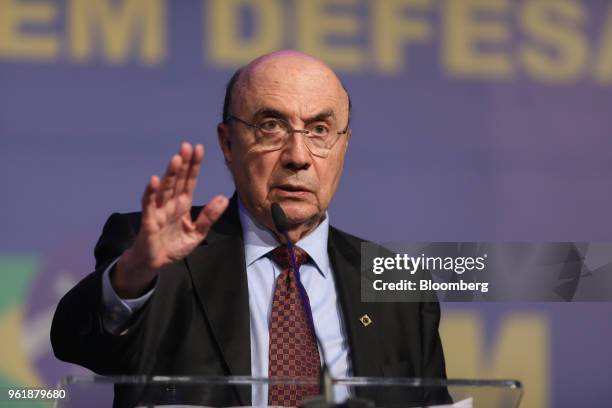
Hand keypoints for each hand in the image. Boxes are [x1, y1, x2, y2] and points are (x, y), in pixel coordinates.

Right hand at [112, 142, 228, 297]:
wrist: (155, 262)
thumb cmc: (173, 246)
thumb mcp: (197, 233)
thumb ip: (209, 216)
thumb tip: (223, 198)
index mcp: (183, 204)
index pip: (189, 181)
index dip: (194, 166)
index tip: (199, 149)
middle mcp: (170, 203)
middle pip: (177, 180)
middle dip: (183, 164)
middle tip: (187, 146)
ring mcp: (159, 210)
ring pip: (165, 189)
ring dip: (170, 174)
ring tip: (176, 159)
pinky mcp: (149, 221)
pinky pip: (149, 204)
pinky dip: (151, 192)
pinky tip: (154, 180)